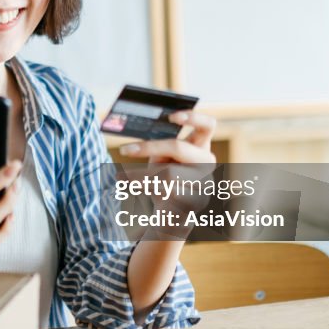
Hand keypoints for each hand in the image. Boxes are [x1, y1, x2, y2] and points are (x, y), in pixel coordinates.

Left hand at [117, 110, 216, 239]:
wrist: (171, 213)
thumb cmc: (165, 179)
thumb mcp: (161, 159)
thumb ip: (160, 147)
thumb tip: (141, 141)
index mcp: (200, 146)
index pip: (207, 125)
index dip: (193, 117)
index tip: (170, 116)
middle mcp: (207, 162)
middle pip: (179, 147)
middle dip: (149, 147)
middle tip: (125, 150)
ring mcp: (205, 182)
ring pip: (168, 172)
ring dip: (140, 175)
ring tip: (121, 177)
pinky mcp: (197, 201)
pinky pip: (167, 191)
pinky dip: (145, 187)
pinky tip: (132, 188)